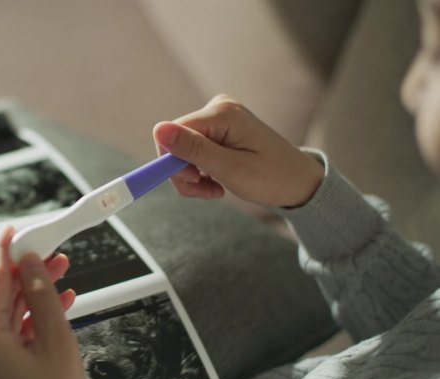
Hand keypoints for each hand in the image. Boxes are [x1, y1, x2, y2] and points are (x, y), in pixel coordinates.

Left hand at [0, 226, 84, 378]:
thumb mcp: (55, 340)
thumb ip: (43, 296)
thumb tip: (32, 265)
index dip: (4, 248)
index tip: (11, 230)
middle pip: (0, 294)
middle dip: (28, 271)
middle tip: (48, 250)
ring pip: (6, 313)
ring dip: (33, 293)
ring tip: (58, 273)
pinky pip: (8, 333)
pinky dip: (30, 319)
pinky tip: (54, 305)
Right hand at [153, 94, 323, 207]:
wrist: (300, 183)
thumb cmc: (273, 178)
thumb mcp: (230, 169)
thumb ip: (193, 149)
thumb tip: (158, 130)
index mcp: (222, 113)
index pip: (172, 133)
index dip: (173, 162)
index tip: (193, 185)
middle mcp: (218, 108)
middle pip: (175, 142)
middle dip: (183, 173)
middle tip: (207, 191)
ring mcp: (218, 118)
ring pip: (182, 150)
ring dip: (192, 176)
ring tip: (214, 189)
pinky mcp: (218, 130)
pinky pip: (194, 151)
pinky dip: (200, 172)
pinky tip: (217, 181)